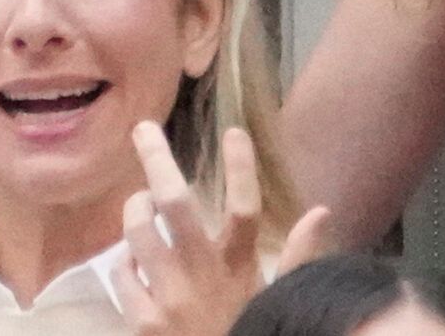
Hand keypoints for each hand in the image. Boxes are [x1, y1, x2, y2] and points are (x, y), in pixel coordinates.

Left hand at [115, 122, 331, 335]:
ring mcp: (167, 298)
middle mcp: (201, 276)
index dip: (239, 167)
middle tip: (143, 129)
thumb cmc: (253, 333)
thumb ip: (298, 256)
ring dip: (134, 209)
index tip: (233, 131)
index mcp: (240, 268)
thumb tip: (322, 211)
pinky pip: (121, 275)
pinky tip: (131, 256)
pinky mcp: (141, 321)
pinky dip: (124, 259)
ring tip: (138, 200)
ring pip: (139, 234)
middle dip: (157, 162)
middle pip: (176, 206)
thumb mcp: (280, 299)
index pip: (243, 207)